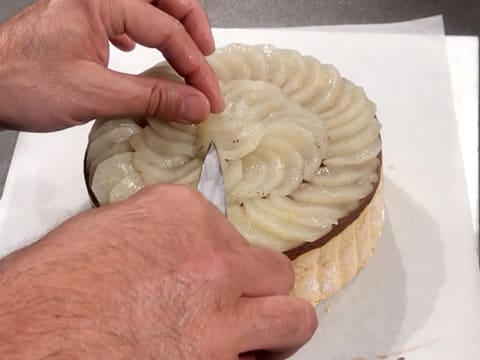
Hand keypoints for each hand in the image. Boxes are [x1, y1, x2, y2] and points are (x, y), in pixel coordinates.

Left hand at [0, 0, 223, 130]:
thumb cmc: (21, 83)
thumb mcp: (96, 94)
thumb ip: (152, 98)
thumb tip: (194, 104)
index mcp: (102, 0)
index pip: (168, 30)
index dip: (195, 67)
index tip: (209, 96)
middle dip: (192, 28)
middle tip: (208, 59)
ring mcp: (87, 8)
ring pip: (146, 7)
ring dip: (170, 28)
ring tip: (187, 53)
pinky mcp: (79, 24)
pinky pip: (123, 20)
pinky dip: (142, 35)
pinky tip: (140, 51)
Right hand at [0, 185, 316, 358]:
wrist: (24, 340)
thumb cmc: (49, 290)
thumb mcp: (107, 231)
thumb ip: (160, 232)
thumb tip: (179, 246)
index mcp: (183, 213)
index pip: (231, 229)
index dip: (221, 256)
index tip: (209, 270)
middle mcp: (213, 257)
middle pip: (273, 270)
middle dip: (256, 289)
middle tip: (238, 303)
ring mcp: (222, 313)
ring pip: (291, 317)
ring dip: (275, 326)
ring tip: (256, 336)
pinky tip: (221, 359)